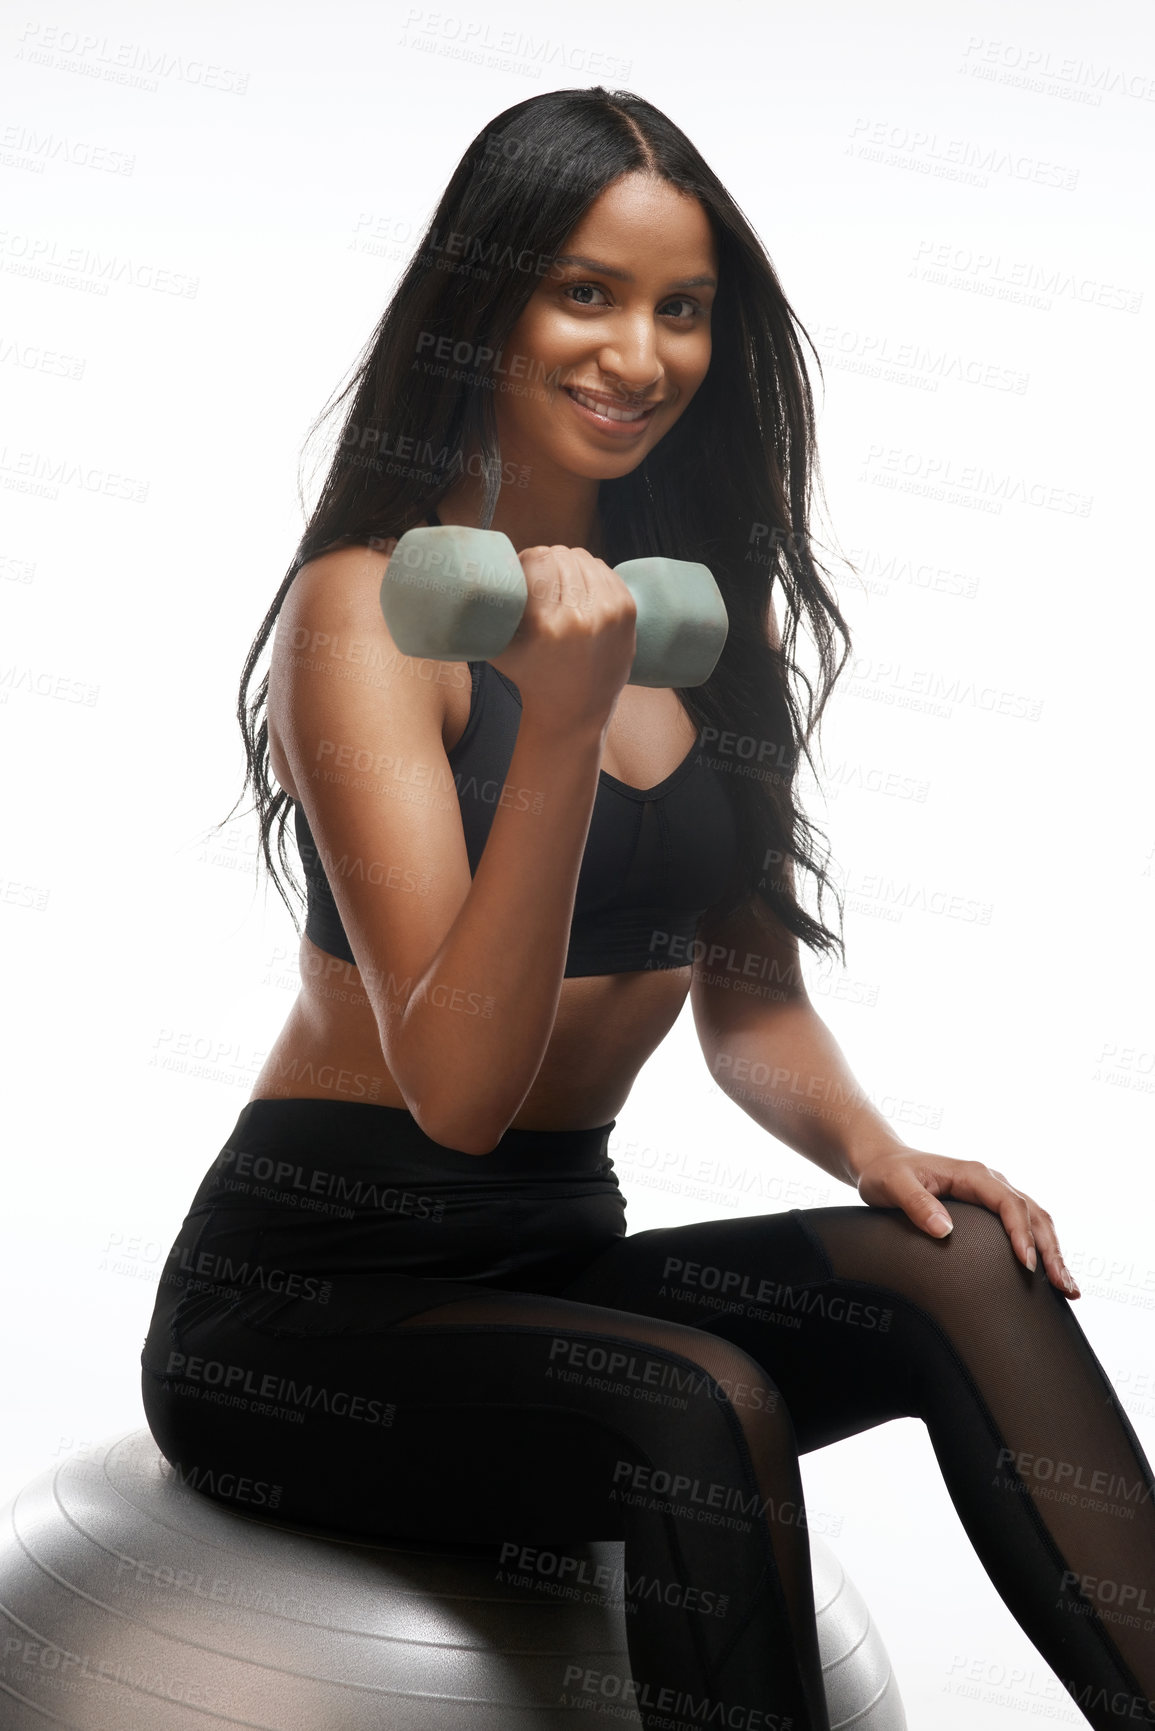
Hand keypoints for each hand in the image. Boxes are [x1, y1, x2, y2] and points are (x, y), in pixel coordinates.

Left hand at [852, 1145, 1079, 1298]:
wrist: (883, 1161)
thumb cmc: (886, 1173)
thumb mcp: (893, 1186)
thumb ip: (916, 1204)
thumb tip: (944, 1228)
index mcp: (972, 1175)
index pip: (1008, 1204)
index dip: (1021, 1234)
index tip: (1027, 1264)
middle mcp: (989, 1181)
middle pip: (1033, 1214)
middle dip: (1051, 1249)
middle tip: (1062, 1285)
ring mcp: (993, 1193)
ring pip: (1036, 1220)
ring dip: (1054, 1251)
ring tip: (1067, 1287)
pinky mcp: (991, 1207)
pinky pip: (1025, 1224)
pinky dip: (1042, 1247)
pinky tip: (1050, 1273)